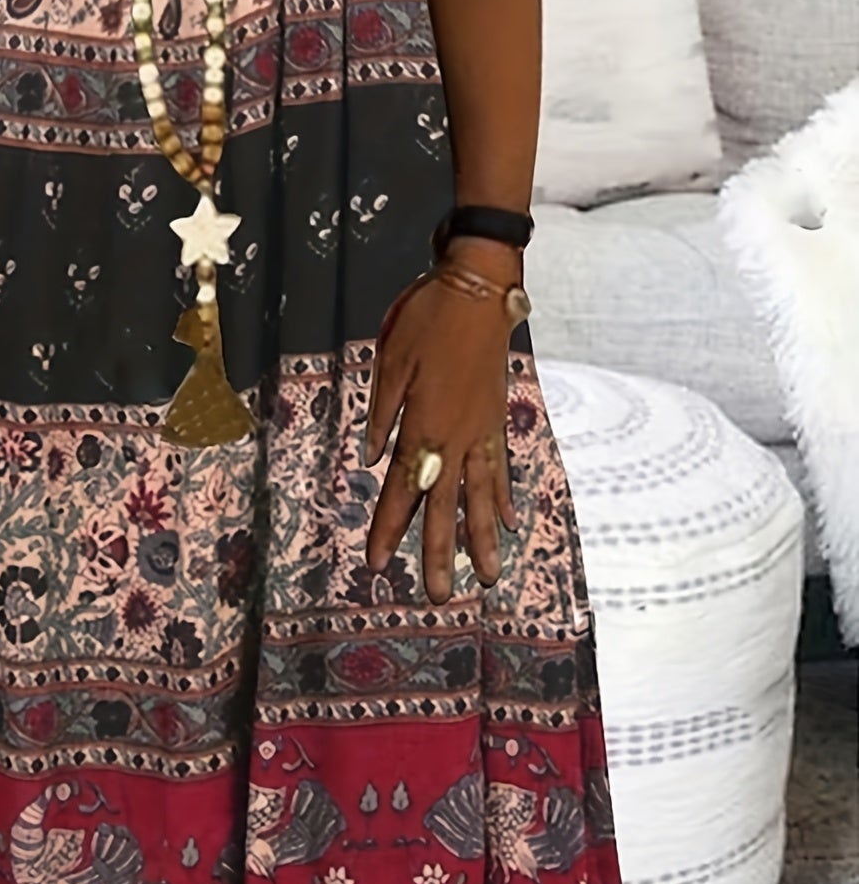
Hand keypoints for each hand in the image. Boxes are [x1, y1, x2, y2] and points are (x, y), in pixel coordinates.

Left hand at [363, 270, 518, 602]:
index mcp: (424, 425)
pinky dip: (503, 498)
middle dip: (438, 552)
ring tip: (486, 577)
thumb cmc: (427, 319)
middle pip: (445, 506)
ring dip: (481, 539)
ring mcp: (481, 431)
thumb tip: (373, 461)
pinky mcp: (496, 419)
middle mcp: (456, 438)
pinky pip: (500, 469)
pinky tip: (510, 525)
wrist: (478, 288)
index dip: (389, 527)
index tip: (378, 564)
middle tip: (438, 596)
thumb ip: (383, 415)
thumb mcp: (392, 361)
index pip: (402, 488)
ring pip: (480, 497)